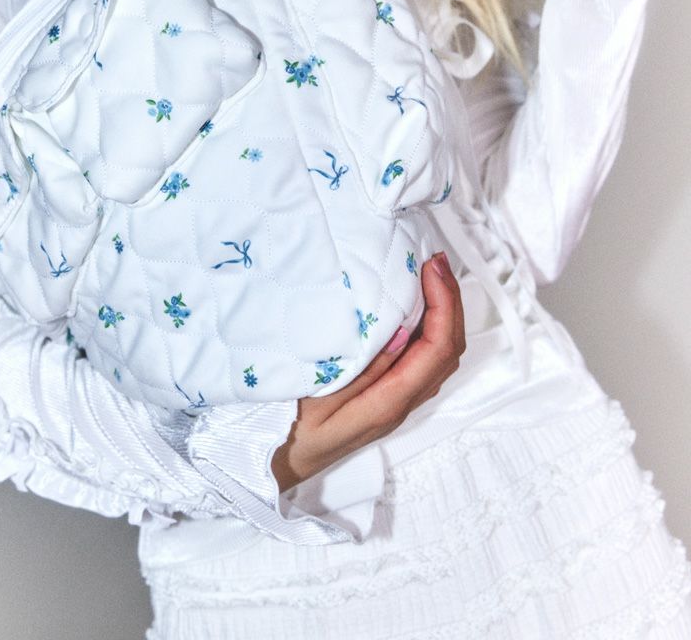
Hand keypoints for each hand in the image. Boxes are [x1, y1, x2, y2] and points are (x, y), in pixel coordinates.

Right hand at [270, 252, 465, 491]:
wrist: (275, 463)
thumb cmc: (287, 431)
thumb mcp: (315, 397)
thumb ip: (362, 370)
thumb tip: (401, 334)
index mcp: (387, 404)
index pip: (436, 349)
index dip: (443, 304)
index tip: (430, 268)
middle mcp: (400, 404)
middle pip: (448, 351)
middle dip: (450, 301)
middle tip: (436, 261)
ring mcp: (396, 402)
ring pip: (438, 355)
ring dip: (442, 312)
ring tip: (429, 275)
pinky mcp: (387, 396)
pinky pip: (422, 359)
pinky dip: (428, 326)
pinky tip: (413, 306)